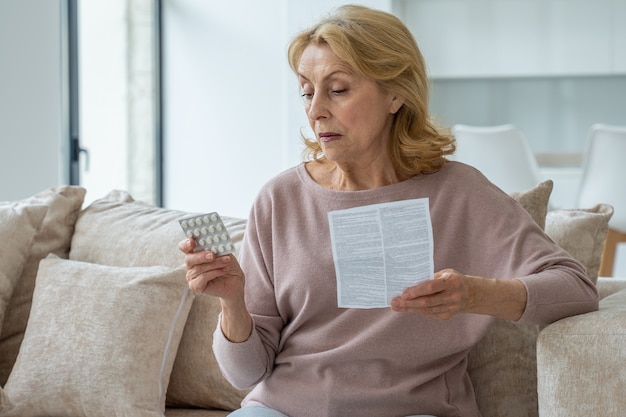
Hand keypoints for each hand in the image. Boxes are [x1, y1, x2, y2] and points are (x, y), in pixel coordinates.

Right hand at [178, 238, 244, 300]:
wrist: (236, 280)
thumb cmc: (228, 264)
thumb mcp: (224, 252)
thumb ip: (217, 246)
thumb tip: (215, 241)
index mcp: (195, 252)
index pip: (184, 247)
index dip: (186, 244)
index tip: (192, 242)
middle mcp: (191, 264)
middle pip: (189, 259)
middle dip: (202, 256)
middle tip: (213, 255)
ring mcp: (192, 276)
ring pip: (199, 268)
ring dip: (215, 264)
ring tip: (226, 261)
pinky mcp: (195, 286)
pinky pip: (202, 278)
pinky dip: (214, 273)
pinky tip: (224, 270)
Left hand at [390, 269, 526, 320]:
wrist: (472, 294)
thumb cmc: (453, 280)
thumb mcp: (445, 273)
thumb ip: (430, 278)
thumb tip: (409, 282)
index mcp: (452, 282)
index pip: (431, 287)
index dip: (417, 291)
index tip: (403, 293)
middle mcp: (452, 296)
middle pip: (427, 302)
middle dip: (408, 303)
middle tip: (394, 302)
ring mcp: (450, 308)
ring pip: (426, 310)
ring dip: (409, 308)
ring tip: (396, 306)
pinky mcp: (447, 315)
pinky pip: (429, 313)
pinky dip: (417, 310)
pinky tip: (407, 308)